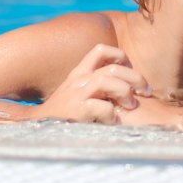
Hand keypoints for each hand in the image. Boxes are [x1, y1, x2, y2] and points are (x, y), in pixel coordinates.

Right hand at [31, 44, 151, 123]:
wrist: (36, 132)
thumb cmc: (64, 115)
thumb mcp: (78, 94)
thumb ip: (98, 87)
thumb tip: (128, 85)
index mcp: (79, 73)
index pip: (100, 50)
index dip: (120, 55)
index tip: (130, 69)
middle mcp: (77, 80)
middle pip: (112, 68)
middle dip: (135, 77)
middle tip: (145, 91)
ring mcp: (75, 94)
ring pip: (107, 80)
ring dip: (125, 92)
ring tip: (131, 105)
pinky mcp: (75, 111)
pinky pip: (101, 106)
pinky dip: (111, 113)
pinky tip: (113, 121)